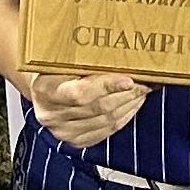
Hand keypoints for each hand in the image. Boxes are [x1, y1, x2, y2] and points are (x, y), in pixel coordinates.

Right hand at [21, 68, 148, 149]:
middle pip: (98, 107)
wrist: (42, 86)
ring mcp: (63, 132)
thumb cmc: (53, 65)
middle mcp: (51, 115)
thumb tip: (121, 47)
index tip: (130, 79)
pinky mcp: (76, 142)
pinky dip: (126, 115)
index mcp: (44, 90)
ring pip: (107, 120)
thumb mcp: (60, 56)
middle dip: (128, 93)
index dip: (106, 86)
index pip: (80, 93)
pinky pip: (108, 130)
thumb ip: (82, 56)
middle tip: (148, 79)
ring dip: (131, 103)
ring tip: (145, 88)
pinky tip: (134, 102)